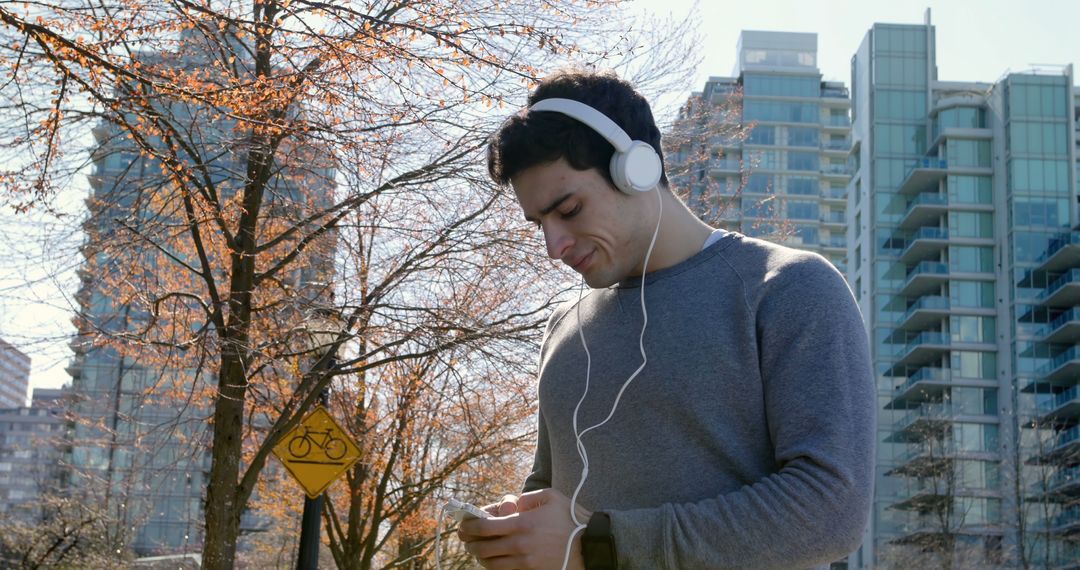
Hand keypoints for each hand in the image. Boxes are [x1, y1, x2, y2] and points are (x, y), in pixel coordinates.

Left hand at [459, 489, 591, 569]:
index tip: (463, 526)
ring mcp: (525, 562)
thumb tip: (512, 505)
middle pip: (483, 549)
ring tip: (479, 550)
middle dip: (470, 544)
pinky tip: (495, 561)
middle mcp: (519, 545)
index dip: (469, 527)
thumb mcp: (550, 497)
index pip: (485, 527)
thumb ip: (526, 498)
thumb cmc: (572, 519)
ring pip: (491, 564)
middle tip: (467, 540)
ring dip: (481, 557)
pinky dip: (495, 567)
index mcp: (522, 523)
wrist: (591, 546)